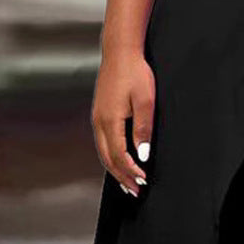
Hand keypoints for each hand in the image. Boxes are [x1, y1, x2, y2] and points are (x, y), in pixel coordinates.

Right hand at [91, 51, 154, 197]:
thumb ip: (143, 129)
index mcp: (110, 121)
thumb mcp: (146, 101)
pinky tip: (119, 163)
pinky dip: (111, 158)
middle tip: (135, 191)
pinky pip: (103, 144)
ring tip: (128, 184)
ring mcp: (97, 119)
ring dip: (115, 171)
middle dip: (122, 178)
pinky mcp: (99, 115)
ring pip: (103, 153)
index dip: (131, 171)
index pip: (120, 156)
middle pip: (108, 160)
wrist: (120, 52)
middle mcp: (99, 122)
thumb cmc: (135, 73)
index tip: (143, 181)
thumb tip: (142, 154)